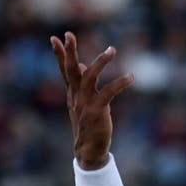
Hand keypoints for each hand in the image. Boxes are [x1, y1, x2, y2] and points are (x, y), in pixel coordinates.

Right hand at [50, 32, 133, 169]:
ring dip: (100, 62)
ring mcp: (85, 103)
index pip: (64, 71)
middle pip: (70, 70)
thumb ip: (82, 85)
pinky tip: (130, 77)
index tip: (54, 38)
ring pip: (89, 77)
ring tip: (112, 49)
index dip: (59, 55)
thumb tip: (83, 66)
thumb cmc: (88, 126)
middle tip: (69, 35)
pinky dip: (120, 83)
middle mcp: (76, 96)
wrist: (88, 151)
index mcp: (72, 94)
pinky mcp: (97, 111)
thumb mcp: (83, 104)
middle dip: (69, 52)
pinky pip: (109, 92)